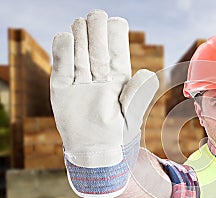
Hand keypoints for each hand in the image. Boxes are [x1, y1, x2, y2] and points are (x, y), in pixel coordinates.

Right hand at [50, 10, 158, 167]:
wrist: (96, 157)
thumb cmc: (117, 138)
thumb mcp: (131, 117)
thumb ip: (138, 95)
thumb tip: (147, 72)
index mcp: (118, 81)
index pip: (116, 54)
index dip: (115, 37)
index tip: (116, 22)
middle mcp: (98, 78)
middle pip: (96, 49)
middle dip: (97, 32)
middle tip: (96, 16)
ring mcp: (79, 83)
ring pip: (79, 54)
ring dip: (81, 37)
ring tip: (82, 23)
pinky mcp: (62, 91)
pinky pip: (61, 69)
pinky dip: (63, 54)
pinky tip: (66, 37)